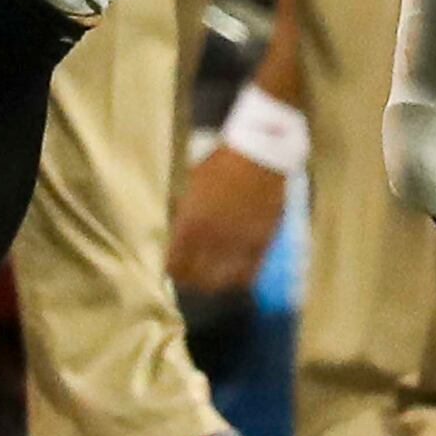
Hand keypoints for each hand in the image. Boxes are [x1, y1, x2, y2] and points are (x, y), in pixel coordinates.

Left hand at [166, 144, 287, 297]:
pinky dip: (239, 279)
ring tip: (213, 279)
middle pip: (196, 279)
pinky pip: (248, 273)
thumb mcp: (191, 186)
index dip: (173, 272)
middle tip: (192, 276)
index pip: (174, 267)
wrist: (260, 152)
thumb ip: (183, 214)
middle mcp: (212, 240)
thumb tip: (176, 234)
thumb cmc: (220, 164)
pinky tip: (234, 276)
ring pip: (222, 282)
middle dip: (191, 281)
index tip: (174, 270)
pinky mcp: (261, 241)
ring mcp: (239, 243)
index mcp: (189, 226)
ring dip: (215, 283)